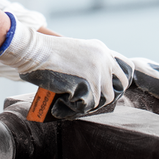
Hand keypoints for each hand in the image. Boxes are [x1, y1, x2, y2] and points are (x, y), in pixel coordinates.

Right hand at [0, 20, 133, 118]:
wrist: (34, 51)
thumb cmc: (44, 53)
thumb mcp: (74, 52)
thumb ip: (88, 64)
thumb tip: (94, 87)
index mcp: (100, 49)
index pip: (124, 68)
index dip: (118, 81)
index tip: (108, 89)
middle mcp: (104, 59)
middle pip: (120, 86)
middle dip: (107, 96)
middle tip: (90, 102)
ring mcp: (98, 72)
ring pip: (102, 99)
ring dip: (86, 104)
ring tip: (68, 104)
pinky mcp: (89, 84)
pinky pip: (87, 106)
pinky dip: (73, 109)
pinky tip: (60, 105)